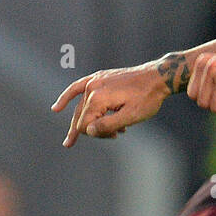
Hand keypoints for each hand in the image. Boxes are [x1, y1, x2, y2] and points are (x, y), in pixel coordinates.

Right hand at [51, 64, 169, 147]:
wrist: (159, 77)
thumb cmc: (148, 98)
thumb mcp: (132, 116)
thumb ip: (108, 125)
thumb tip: (87, 131)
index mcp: (98, 98)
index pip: (85, 125)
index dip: (97, 135)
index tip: (116, 135)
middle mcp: (92, 88)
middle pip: (82, 117)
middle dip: (94, 130)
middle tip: (107, 138)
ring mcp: (95, 81)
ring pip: (82, 107)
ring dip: (91, 121)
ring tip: (96, 133)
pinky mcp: (99, 77)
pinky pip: (77, 87)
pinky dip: (67, 97)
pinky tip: (56, 108)